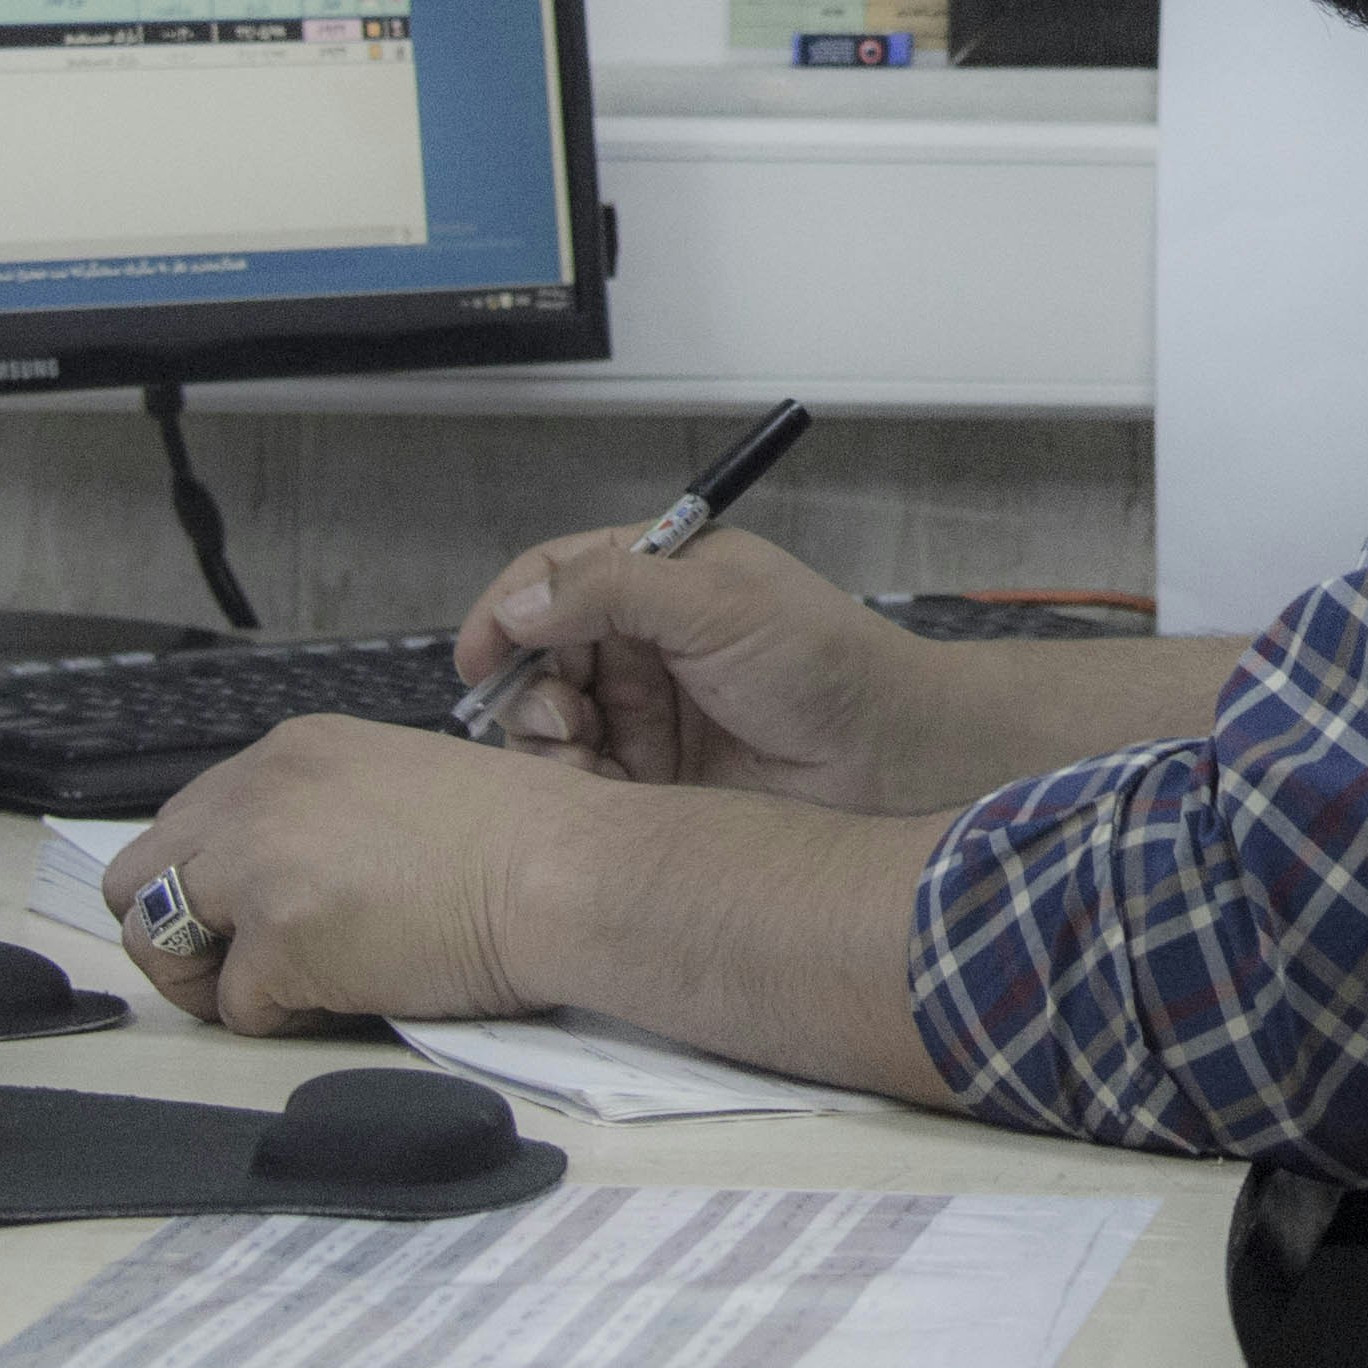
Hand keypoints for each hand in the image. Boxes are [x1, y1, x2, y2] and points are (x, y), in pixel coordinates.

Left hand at [103, 717, 570, 1037]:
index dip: (211, 884)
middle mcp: (257, 794)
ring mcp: (260, 865)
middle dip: (179, 932)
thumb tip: (277, 880)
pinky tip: (348, 993)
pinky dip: (283, 1018)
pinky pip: (235, 1008)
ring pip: (153, 940)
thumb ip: (315, 815)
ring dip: (209, 979)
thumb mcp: (393, 782)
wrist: (567, 872)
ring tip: (288, 987)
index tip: (255, 915)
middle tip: (243, 966)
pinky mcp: (280, 940)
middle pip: (139, 877)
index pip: (186, 822)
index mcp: (289, 751)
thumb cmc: (518, 839)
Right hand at [453, 525, 946, 808]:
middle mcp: (641, 641)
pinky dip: (572, 785)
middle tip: (565, 717)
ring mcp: (643, 710)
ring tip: (587, 752)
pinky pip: (578, 778)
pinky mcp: (649, 777)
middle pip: (537, 654)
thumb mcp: (718, 604)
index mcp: (658, 576)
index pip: (552, 578)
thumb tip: (519, 604)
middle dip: (528, 684)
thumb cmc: (823, 664)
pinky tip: (603, 791)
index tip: (478, 659)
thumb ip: (612, 591)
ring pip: (548, 720)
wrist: (889, 760)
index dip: (506, 612)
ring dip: (547, 737)